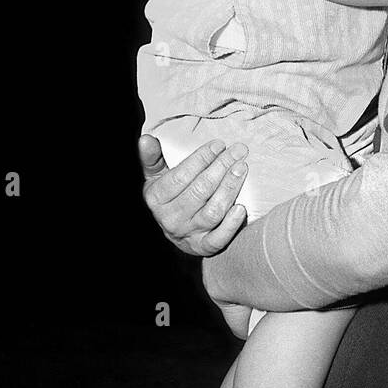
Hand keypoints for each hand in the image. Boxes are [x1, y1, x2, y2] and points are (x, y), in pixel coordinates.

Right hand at [139, 134, 248, 256]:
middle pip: (200, 190)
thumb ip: (153, 158)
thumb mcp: (158, 177)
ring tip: (241, 169)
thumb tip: (146, 139)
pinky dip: (231, 224)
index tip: (219, 144)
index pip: (181, 176)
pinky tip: (242, 207)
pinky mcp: (204, 247)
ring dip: (229, 189)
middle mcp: (171, 218)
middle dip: (221, 167)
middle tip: (238, 151)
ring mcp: (188, 234)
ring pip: (212, 211)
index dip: (201, 159)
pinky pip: (219, 238)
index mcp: (156, 198)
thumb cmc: (171, 195)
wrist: (179, 231)